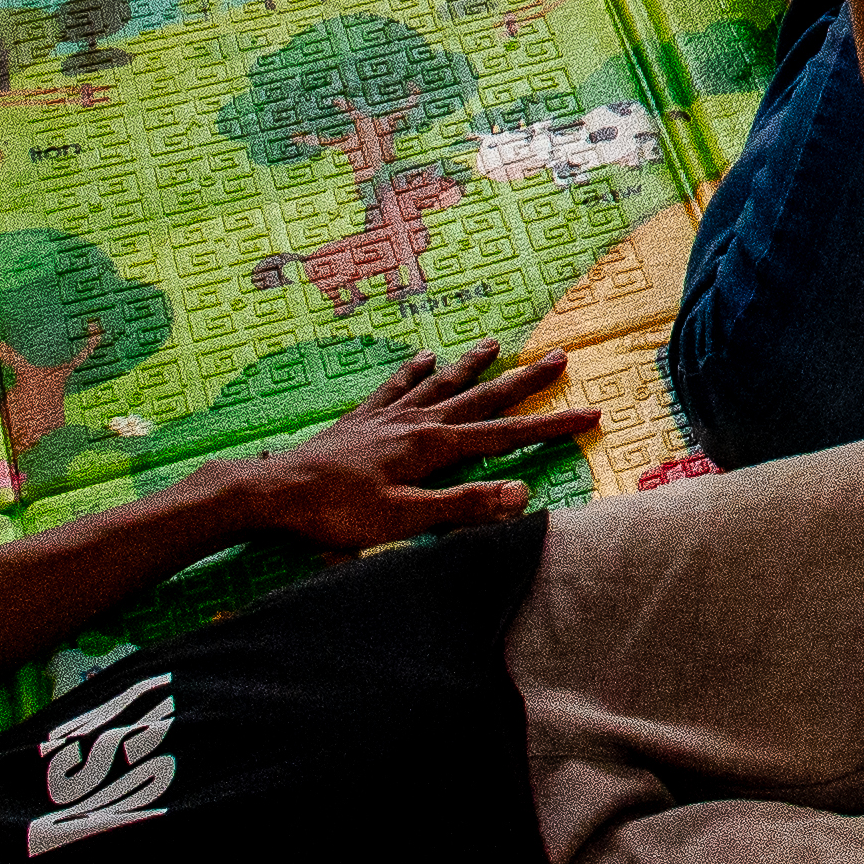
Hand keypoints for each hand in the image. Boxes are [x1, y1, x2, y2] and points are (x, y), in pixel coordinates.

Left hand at [239, 344, 598, 551]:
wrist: (271, 491)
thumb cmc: (336, 514)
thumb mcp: (402, 520)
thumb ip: (462, 507)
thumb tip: (522, 494)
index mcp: (434, 447)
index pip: (506, 436)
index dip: (551, 426)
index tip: (592, 413)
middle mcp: (417, 422)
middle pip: (481, 398)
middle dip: (523, 381)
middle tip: (560, 357)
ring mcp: (387, 417)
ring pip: (440, 383)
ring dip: (471, 366)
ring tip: (495, 343)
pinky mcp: (359, 421)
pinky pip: (392, 388)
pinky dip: (410, 372)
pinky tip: (419, 358)